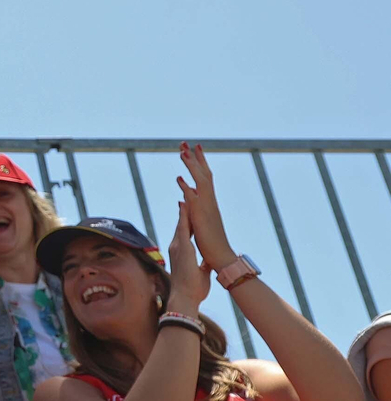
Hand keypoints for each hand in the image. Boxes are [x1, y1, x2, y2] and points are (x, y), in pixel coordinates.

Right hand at [165, 200, 209, 313]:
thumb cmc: (193, 290)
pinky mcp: (182, 247)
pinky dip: (185, 215)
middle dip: (184, 212)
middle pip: (181, 225)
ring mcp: (178, 246)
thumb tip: (207, 263)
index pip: (185, 234)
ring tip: (186, 195)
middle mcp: (177, 247)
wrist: (186, 297)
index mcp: (182, 253)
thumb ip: (202, 265)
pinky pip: (183, 226)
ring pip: (181, 223)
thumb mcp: (200, 273)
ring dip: (184, 209)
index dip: (188, 222)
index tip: (191, 212)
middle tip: (185, 198)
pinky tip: (186, 204)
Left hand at [176, 142, 236, 270]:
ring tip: (182, 152)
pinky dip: (186, 188)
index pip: (204, 178)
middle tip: (187, 142)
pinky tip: (179, 179)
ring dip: (191, 167)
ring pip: (200, 182)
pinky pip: (193, 200)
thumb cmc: (211, 244)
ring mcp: (206, 208)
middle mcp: (209, 202)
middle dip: (195, 158)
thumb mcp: (197, 221)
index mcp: (208, 203)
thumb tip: (183, 198)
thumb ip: (191, 208)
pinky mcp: (202, 218)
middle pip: (203, 175)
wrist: (222, 258)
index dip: (199, 163)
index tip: (194, 149)